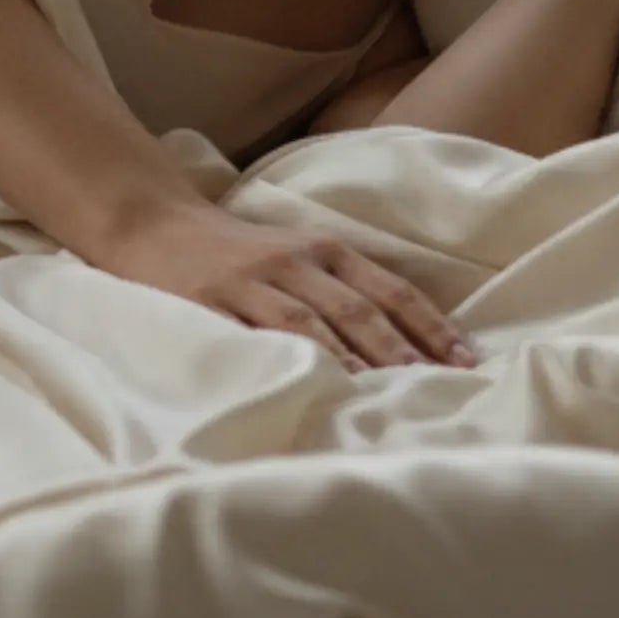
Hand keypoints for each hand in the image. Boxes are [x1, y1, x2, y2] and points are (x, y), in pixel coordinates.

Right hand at [96, 200, 478, 373]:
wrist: (152, 223)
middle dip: (397, 349)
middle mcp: (289, 261)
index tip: (466, 364)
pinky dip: (275, 359)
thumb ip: (342, 288)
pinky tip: (298, 384)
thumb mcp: (295, 253)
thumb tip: (414, 347)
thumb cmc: (236, 250)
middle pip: (354, 309)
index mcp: (320, 248)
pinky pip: (246, 335)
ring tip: (378, 394)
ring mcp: (246, 282)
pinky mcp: (204, 303)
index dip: (429, 326)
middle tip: (434, 388)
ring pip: (306, 323)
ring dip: (346, 359)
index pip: (389, 289)